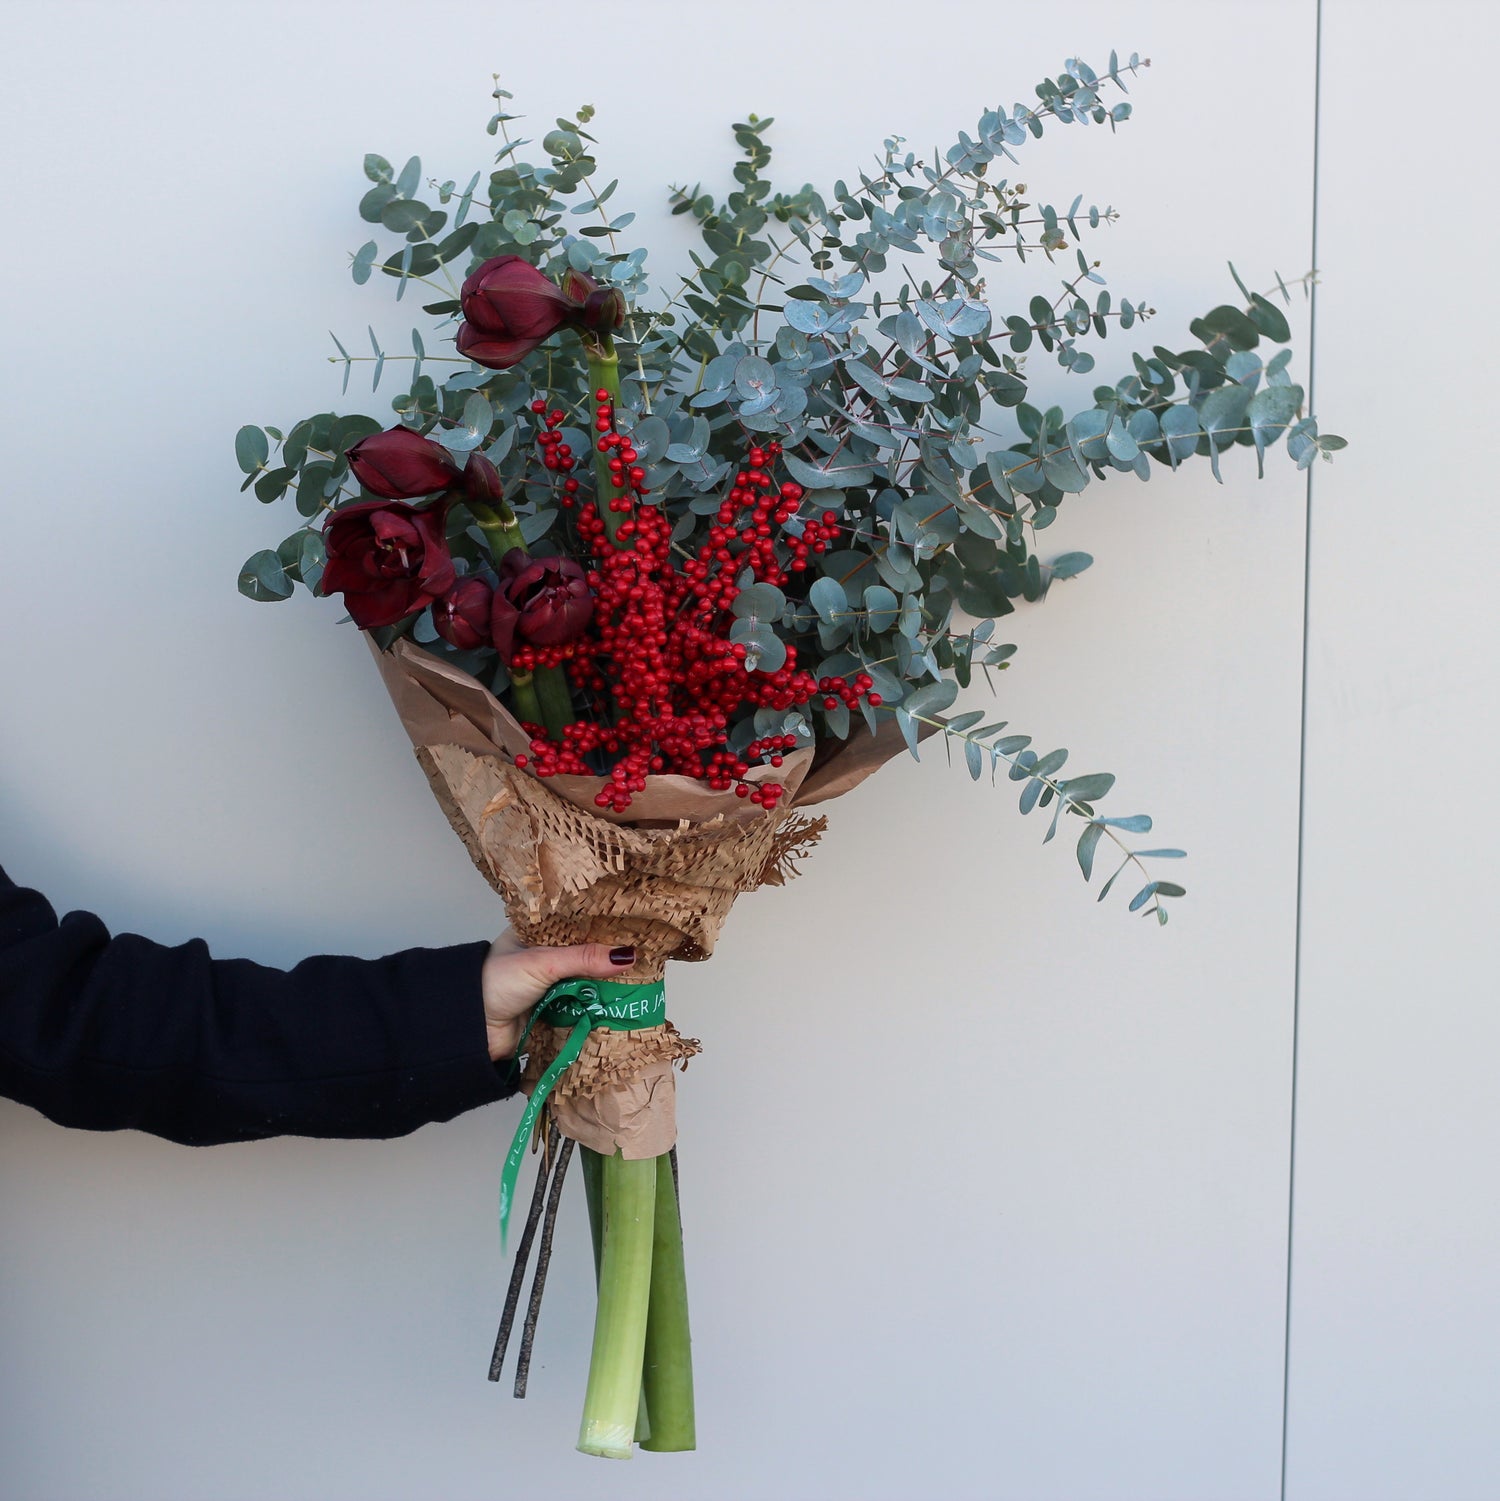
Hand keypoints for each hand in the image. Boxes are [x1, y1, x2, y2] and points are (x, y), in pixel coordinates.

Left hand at [480, 932, 636, 1060]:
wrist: (470, 1029)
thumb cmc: (495, 983)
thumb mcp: (542, 963)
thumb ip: (583, 958)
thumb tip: (627, 955)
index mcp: (536, 933)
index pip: (576, 924)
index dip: (603, 927)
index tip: (635, 928)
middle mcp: (543, 957)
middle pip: (585, 957)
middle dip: (609, 962)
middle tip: (645, 959)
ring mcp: (548, 986)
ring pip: (586, 984)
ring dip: (605, 988)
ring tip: (641, 983)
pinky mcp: (552, 1012)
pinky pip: (581, 1008)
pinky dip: (596, 1009)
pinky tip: (621, 1005)